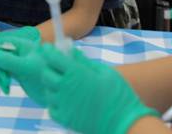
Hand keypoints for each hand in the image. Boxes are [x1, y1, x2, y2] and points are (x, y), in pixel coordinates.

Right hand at [0, 37, 47, 105]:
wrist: (59, 92)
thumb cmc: (46, 76)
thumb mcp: (25, 67)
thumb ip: (7, 60)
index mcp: (23, 46)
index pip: (2, 42)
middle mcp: (20, 52)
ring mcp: (19, 63)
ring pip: (1, 64)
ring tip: (5, 87)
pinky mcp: (19, 74)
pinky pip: (5, 73)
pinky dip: (3, 81)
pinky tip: (7, 89)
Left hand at [41, 44, 158, 133]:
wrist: (124, 122)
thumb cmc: (118, 94)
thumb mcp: (105, 72)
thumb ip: (85, 62)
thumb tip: (71, 52)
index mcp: (77, 73)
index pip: (53, 58)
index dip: (48, 51)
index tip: (48, 48)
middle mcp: (66, 88)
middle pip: (46, 74)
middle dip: (49, 68)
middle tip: (57, 67)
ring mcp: (64, 105)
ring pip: (48, 91)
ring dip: (52, 86)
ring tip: (64, 84)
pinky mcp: (66, 120)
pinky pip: (52, 108)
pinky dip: (54, 103)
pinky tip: (64, 100)